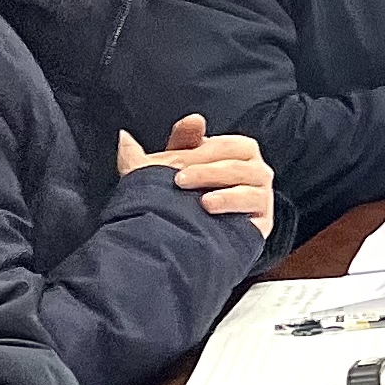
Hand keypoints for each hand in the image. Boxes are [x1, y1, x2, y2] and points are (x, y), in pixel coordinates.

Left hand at [121, 116, 275, 237]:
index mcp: (234, 154)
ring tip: (195, 195)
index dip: (201, 146)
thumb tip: (123, 137)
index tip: (177, 153)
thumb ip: (140, 159)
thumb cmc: (179, 205)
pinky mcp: (261, 218)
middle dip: (207, 166)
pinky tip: (210, 205)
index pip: (225, 142)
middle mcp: (252, 171)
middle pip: (239, 157)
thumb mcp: (161, 177)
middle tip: (179, 178)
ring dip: (219, 180)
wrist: (187, 248)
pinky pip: (254, 203)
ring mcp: (258, 194)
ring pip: (249, 176)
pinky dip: (232, 200)